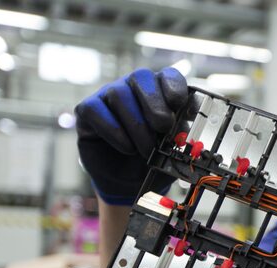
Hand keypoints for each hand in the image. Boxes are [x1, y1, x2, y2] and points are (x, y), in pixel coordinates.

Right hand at [75, 67, 187, 204]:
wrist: (131, 181)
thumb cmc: (154, 158)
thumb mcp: (175, 146)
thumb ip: (182, 132)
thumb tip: (189, 126)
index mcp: (160, 90)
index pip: (168, 76)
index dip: (174, 86)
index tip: (178, 104)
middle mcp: (133, 87)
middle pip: (141, 77)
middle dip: (155, 104)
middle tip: (164, 127)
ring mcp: (108, 95)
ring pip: (119, 94)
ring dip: (136, 125)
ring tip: (147, 150)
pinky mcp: (87, 110)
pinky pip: (96, 109)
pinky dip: (114, 130)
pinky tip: (127, 147)